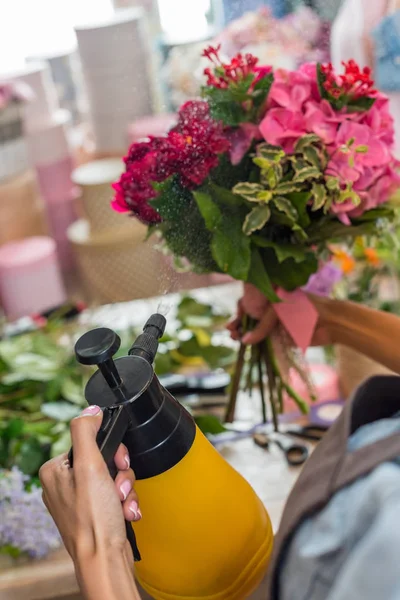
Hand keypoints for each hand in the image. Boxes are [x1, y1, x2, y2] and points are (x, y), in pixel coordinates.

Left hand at [39, 405, 140, 563]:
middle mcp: (64, 485)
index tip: (118, 462)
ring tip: (123, 504)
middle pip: (104, 459)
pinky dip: (125, 502)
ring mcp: (79, 501)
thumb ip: (86, 431)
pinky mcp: (94, 513)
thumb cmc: (94, 520)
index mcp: (55, 470)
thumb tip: (91, 410)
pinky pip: (116, 495)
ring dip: (126, 489)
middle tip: (119, 488)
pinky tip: (125, 513)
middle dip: (120, 474)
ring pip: (114, 477)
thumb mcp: (89, 465)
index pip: (90, 441)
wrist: (105, 559)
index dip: (110, 450)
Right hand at [227, 284, 331, 345]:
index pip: (250, 303)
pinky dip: (257, 344)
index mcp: (272, 297)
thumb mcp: (278, 313)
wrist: (331, 322)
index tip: (233, 322)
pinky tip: (247, 346)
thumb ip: (262, 327)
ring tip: (236, 338)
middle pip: (251, 317)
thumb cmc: (305, 309)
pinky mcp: (284, 338)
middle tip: (232, 332)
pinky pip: (267, 341)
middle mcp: (273, 310)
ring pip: (257, 330)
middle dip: (240, 324)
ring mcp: (278, 324)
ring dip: (245, 334)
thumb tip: (245, 340)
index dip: (240, 312)